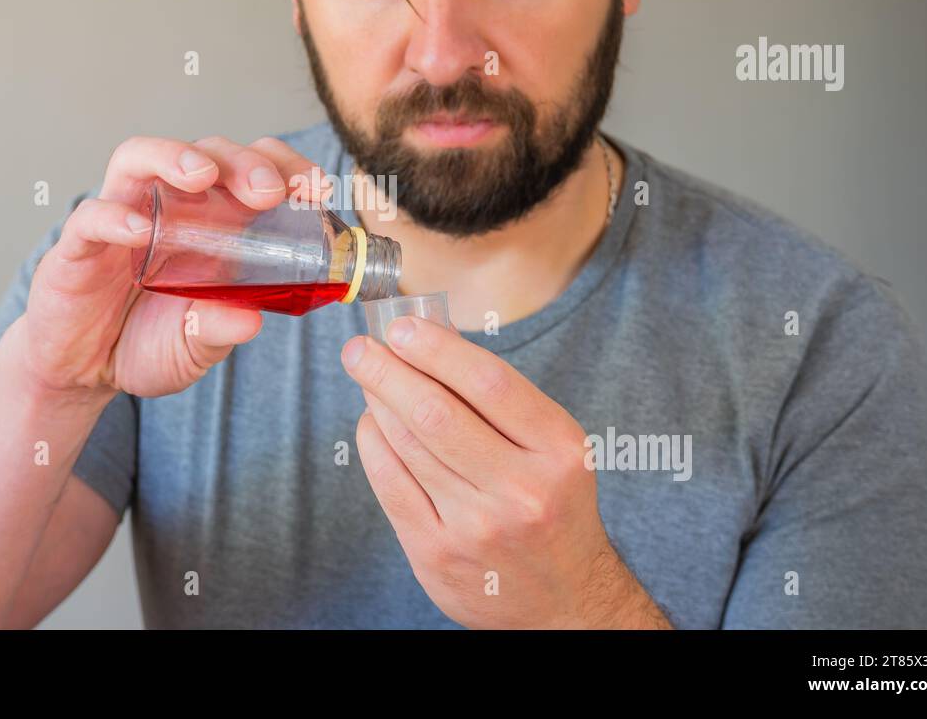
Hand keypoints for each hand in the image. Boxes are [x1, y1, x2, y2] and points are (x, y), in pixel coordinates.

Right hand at [21, 135, 330, 399]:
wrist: (82, 372)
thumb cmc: (144, 343)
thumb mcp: (194, 346)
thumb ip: (219, 333)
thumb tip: (252, 321)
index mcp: (209, 223)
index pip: (248, 171)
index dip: (283, 168)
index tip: (315, 189)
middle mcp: (167, 209)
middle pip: (204, 154)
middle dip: (241, 161)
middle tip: (268, 190)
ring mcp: (119, 219)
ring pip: (138, 158)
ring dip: (174, 157)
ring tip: (202, 176)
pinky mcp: (76, 247)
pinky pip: (90, 216)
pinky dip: (114, 216)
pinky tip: (139, 231)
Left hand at [341, 316, 671, 628]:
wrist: (564, 600)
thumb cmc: (552, 505)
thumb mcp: (553, 447)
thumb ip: (499, 398)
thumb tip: (431, 335)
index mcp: (558, 451)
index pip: (488, 382)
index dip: (437, 348)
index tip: (402, 327)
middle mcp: (521, 489)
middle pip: (436, 413)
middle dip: (388, 370)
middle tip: (362, 347)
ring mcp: (476, 526)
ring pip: (407, 445)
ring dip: (377, 401)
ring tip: (366, 376)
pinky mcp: (437, 554)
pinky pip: (390, 485)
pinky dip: (374, 444)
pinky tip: (371, 423)